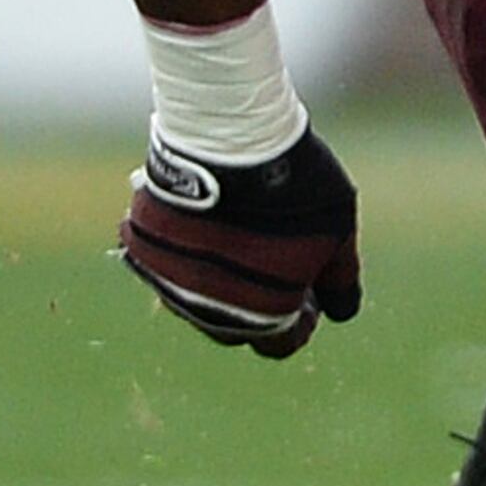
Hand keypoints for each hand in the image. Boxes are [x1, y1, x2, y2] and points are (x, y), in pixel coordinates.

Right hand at [120, 123, 361, 358]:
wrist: (230, 140)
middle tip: (278, 264)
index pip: (279, 345)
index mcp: (260, 316)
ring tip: (244, 237)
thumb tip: (342, 313)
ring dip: (221, 282)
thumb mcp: (338, 233)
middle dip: (258, 306)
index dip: (299, 323)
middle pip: (235, 328)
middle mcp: (208, 311)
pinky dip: (188, 253)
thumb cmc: (296, 190)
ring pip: (197, 299)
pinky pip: (166, 265)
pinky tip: (210, 219)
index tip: (309, 294)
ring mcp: (169, 282)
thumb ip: (340, 281)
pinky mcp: (143, 250)